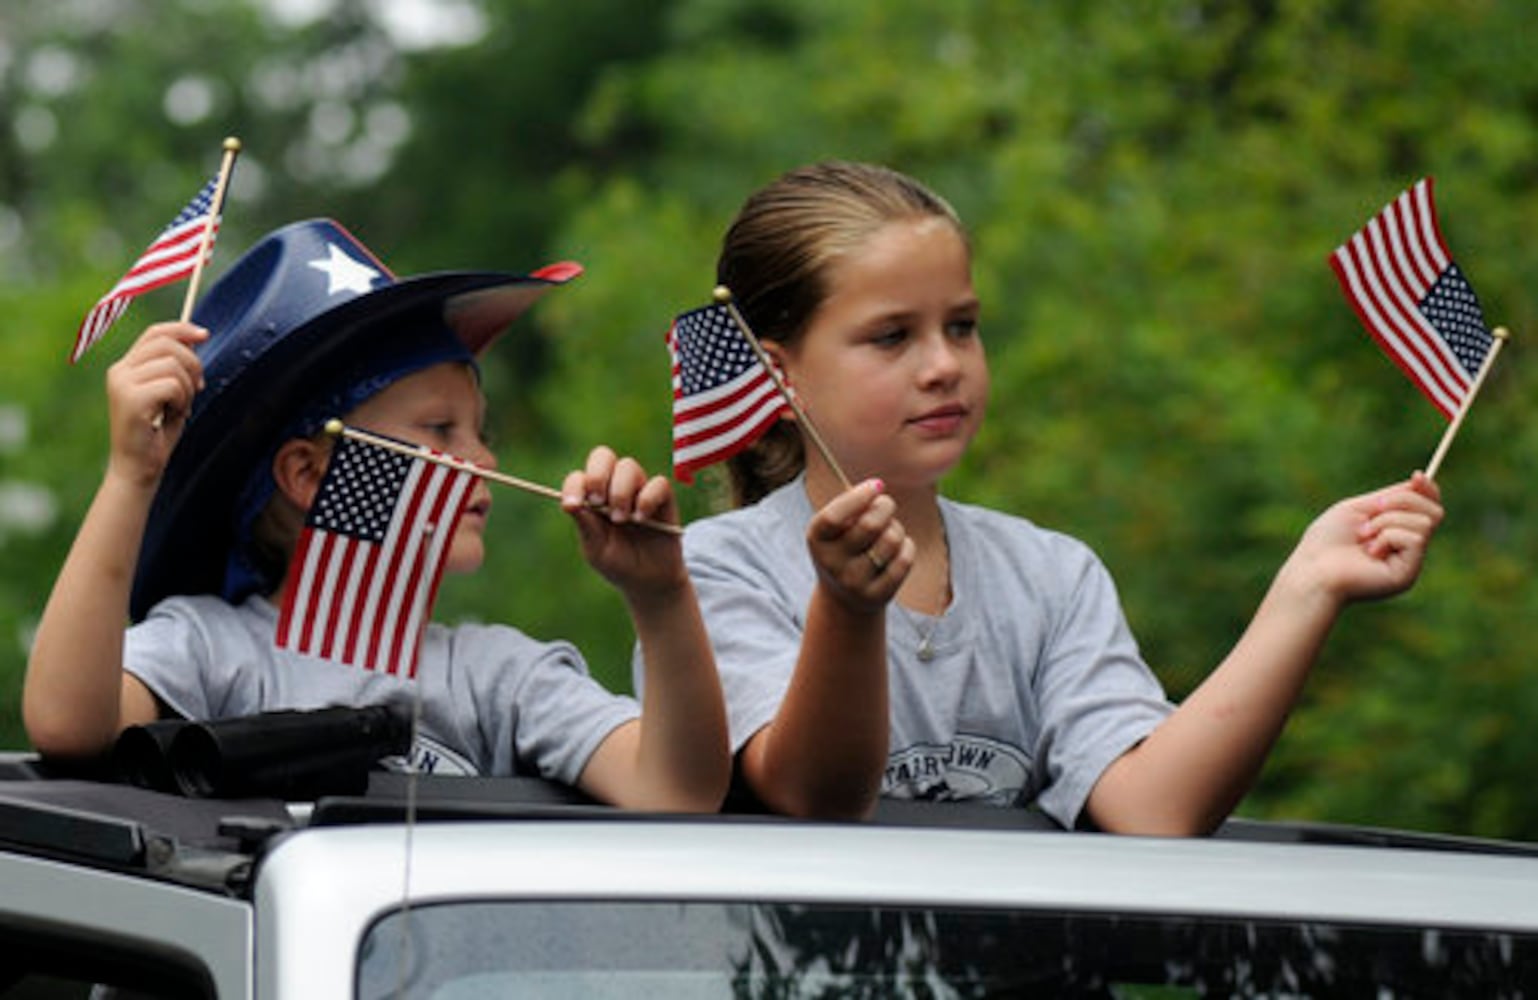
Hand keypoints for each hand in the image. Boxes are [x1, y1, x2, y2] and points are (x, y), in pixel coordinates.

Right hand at [104, 322, 206, 486]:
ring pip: (173, 365)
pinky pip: (172, 385)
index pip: (154, 333)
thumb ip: (175, 368)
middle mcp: (119, 371)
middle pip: (167, 344)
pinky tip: (173, 414)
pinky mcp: (131, 398)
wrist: (138, 467)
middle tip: (197, 387)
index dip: (182, 329)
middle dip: (193, 363)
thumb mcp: (169, 394)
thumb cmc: (157, 433)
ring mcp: (122, 384)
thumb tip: (194, 340)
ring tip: (179, 406)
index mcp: (126, 367)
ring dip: (187, 388)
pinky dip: (182, 400)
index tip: (204, 335)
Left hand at [561, 446, 684, 593]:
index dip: (574, 485)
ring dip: (621, 492)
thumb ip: (585, 524)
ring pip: (628, 466)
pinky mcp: (663, 498)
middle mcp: (614, 487)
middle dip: (597, 476)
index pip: (579, 476)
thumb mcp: (596, 548)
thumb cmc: (618, 563)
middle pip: (603, 456)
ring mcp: (639, 489)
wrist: (648, 581)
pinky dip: (647, 499)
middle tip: (598, 503)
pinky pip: (657, 484)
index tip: (573, 505)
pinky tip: (641, 519)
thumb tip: (570, 503)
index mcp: (593, 497)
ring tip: (621, 520)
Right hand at [807, 479, 913, 613]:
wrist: (844, 596)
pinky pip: (904, 559)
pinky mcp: (877, 595)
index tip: (877, 484)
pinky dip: (906, 546)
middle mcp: (831, 563)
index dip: (859, 497)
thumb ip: (851, 506)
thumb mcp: (836, 527)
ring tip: (889, 531)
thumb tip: (876, 488)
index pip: (834, 517)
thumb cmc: (844, 546)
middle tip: (886, 504)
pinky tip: (897, 549)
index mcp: (816, 540)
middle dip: (885, 506)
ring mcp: (854, 582)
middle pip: (870, 525)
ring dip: (896, 528)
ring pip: (891, 540)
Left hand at [1288, 471, 1443, 603]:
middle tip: (1375, 507)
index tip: (1416, 476)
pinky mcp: (1408, 574)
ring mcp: (1410, 563)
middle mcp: (1408, 550)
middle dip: (1403, 500)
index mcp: (1398, 533)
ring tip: (1364, 535)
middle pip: (1434, 511)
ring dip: (1388, 521)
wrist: (1312, 569)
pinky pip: (1415, 539)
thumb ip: (1390, 497)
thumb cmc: (1327, 540)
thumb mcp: (1359, 509)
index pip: (1428, 508)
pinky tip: (1371, 552)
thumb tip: (1419, 480)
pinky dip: (1388, 536)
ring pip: (1423, 522)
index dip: (1428, 490)